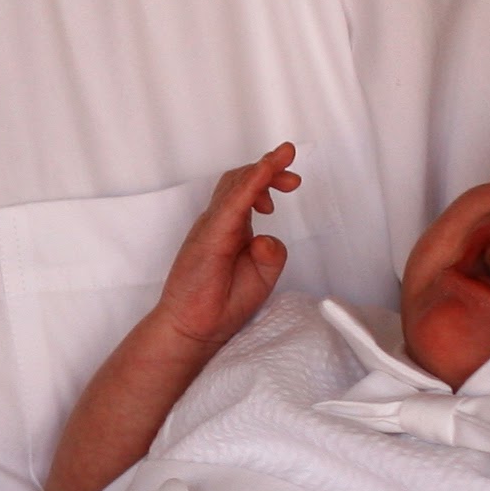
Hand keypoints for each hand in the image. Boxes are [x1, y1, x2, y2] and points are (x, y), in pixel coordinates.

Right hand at [152, 146, 297, 349]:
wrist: (195, 329)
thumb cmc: (222, 305)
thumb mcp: (262, 277)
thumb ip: (272, 254)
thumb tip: (269, 237)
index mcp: (231, 228)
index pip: (247, 190)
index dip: (269, 178)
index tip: (292, 180)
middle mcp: (219, 222)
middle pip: (241, 180)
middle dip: (270, 169)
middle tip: (293, 176)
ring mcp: (211, 227)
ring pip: (235, 184)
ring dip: (262, 169)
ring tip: (283, 161)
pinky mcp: (209, 238)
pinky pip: (231, 204)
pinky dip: (250, 184)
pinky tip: (265, 171)